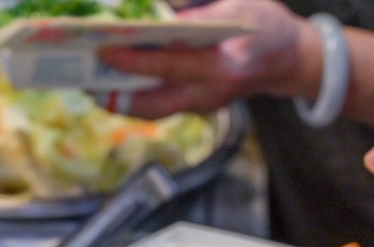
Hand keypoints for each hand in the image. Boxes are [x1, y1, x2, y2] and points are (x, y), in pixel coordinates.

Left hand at [97, 0, 315, 117]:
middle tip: (84, 76)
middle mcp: (213, 89)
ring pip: (154, 109)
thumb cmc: (262, 22)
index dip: (137, 57)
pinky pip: (159, 107)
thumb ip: (194, 4)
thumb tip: (153, 7)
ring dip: (119, 100)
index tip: (107, 47)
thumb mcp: (234, 1)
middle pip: (155, 99)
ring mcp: (205, 103)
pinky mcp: (198, 107)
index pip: (173, 62)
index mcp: (225, 61)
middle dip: (116, 90)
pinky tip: (111, 83)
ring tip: (89, 82)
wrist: (290, 59)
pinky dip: (133, 98)